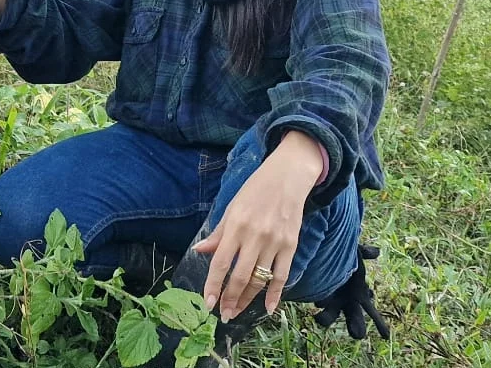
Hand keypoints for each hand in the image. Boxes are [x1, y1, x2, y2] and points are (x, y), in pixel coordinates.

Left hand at [192, 132, 327, 319]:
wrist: (288, 176)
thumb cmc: (255, 190)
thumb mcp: (231, 208)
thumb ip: (218, 233)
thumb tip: (199, 251)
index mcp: (236, 226)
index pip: (221, 263)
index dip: (213, 285)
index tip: (208, 303)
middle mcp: (254, 236)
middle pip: (240, 276)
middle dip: (230, 299)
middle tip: (223, 314)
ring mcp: (274, 242)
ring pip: (259, 279)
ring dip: (247, 299)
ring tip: (237, 311)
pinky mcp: (291, 245)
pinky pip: (282, 275)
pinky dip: (275, 294)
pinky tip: (268, 308)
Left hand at [313, 244, 388, 340]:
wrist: (320, 251)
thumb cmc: (341, 254)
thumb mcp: (355, 251)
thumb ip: (365, 252)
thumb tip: (376, 252)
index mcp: (358, 295)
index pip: (371, 312)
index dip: (379, 324)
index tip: (385, 336)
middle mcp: (345, 302)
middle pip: (353, 318)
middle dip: (356, 326)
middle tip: (358, 334)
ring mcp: (330, 301)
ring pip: (329, 316)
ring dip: (327, 318)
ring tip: (321, 317)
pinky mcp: (315, 295)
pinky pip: (319, 303)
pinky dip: (321, 304)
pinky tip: (320, 302)